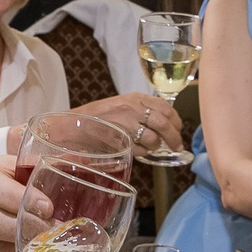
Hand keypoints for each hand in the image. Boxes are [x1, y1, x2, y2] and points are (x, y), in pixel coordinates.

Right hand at [71, 93, 186, 156]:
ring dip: (155, 147)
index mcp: (134, 98)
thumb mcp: (120, 105)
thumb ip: (140, 109)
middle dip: (174, 137)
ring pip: (153, 139)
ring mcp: (126, 124)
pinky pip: (140, 150)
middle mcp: (132, 108)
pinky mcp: (120, 140)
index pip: (165, 107)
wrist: (72, 126)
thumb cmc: (95, 118)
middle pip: (164, 124)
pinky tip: (136, 151)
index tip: (178, 128)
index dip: (176, 120)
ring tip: (151, 148)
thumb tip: (164, 122)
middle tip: (177, 145)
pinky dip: (142, 153)